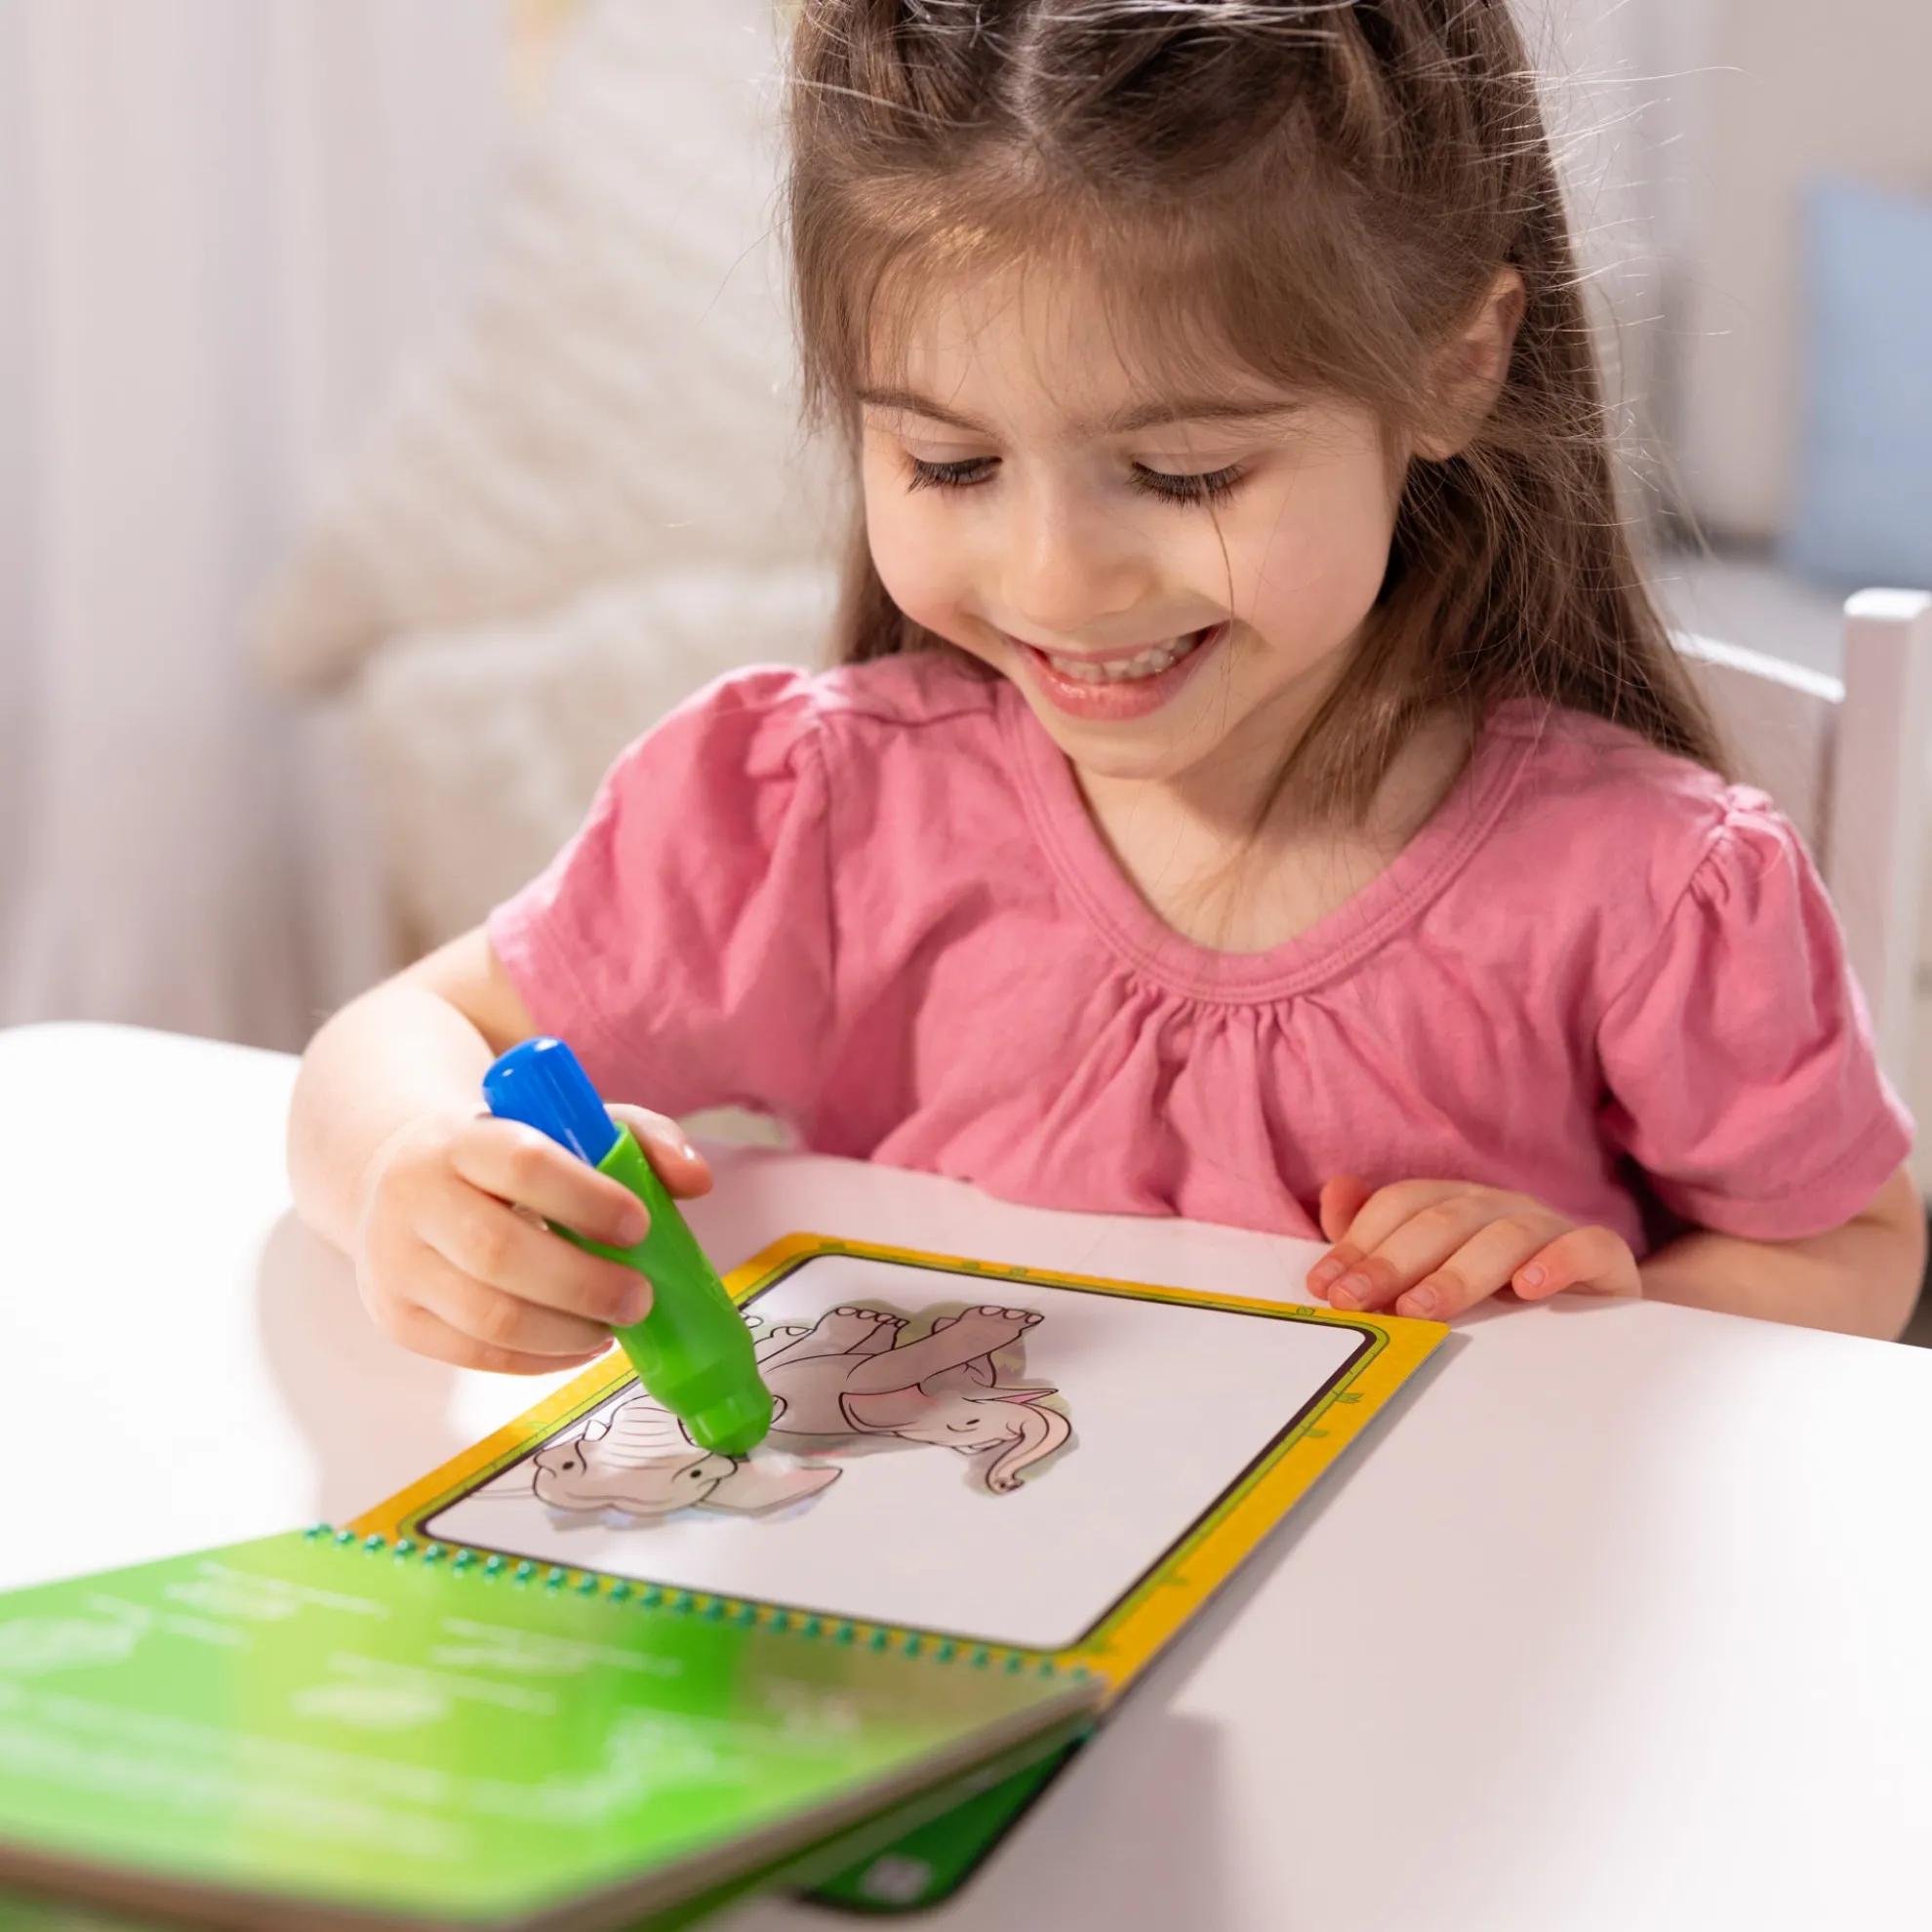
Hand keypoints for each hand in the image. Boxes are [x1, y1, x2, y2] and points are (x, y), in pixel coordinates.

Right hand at [354, 1101, 711, 1373]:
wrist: (401, 1177)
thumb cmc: (505, 1154)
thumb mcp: (567, 1126)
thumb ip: (640, 1140)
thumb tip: (697, 1181)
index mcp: (460, 1138)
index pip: (521, 1164)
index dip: (586, 1199)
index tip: (639, 1226)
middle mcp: (415, 1198)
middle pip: (499, 1254)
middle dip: (584, 1284)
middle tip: (640, 1298)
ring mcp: (397, 1263)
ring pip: (487, 1318)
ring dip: (567, 1332)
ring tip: (612, 1323)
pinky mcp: (397, 1318)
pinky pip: (474, 1355)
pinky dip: (539, 1360)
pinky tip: (578, 1342)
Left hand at [1305, 1175, 1640, 1319]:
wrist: (1597, 1309)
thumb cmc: (1501, 1288)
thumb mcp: (1435, 1266)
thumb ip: (1378, 1235)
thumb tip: (1335, 1192)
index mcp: (1456, 1203)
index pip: (1400, 1206)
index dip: (1359, 1242)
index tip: (1327, 1287)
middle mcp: (1500, 1206)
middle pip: (1442, 1220)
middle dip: (1391, 1261)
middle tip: (1357, 1300)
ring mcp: (1552, 1227)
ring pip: (1503, 1236)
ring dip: (1457, 1273)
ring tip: (1420, 1309)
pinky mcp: (1604, 1256)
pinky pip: (1587, 1246)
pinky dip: (1559, 1261)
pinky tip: (1529, 1287)